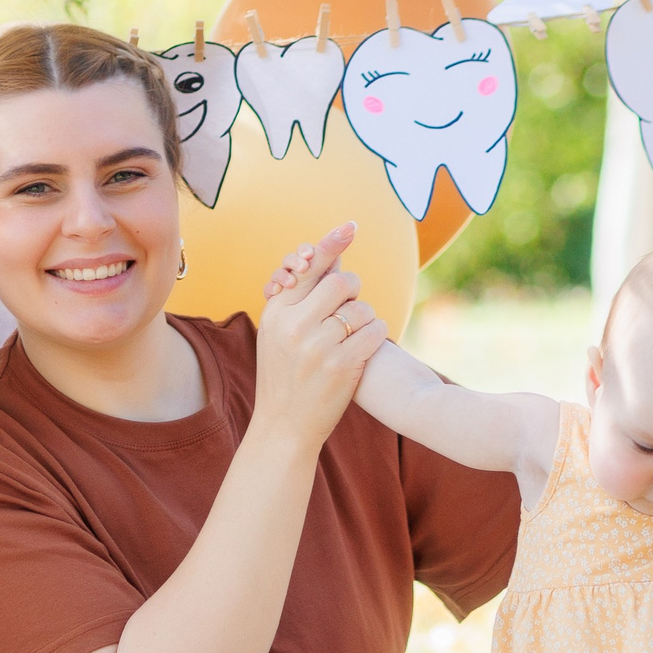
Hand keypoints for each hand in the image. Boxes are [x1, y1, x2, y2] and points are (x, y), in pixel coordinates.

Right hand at [253, 224, 389, 446]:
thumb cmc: (283, 377)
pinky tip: (366, 349)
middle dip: (354, 291)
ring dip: (366, 318)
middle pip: (342, 283)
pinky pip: (374, 332)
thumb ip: (297, 300)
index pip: (310, 268)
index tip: (351, 226)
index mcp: (276, 313)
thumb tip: (323, 260)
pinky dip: (376, 337)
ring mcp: (318, 347)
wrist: (284, 426)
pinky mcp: (342, 366)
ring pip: (362, 309)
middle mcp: (294, 326)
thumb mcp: (276, 335)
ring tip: (354, 337)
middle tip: (351, 307)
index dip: (331, 244)